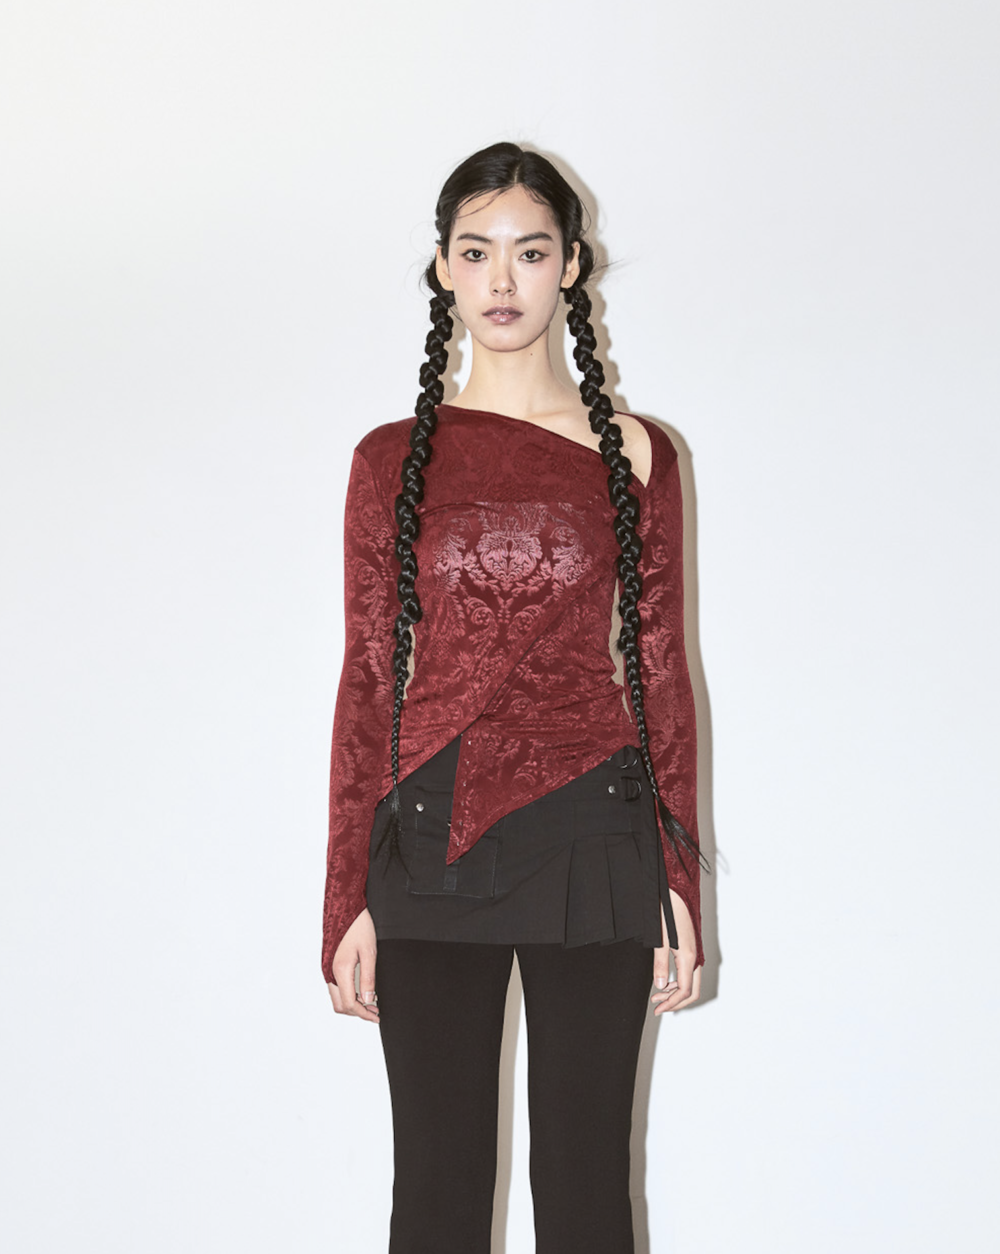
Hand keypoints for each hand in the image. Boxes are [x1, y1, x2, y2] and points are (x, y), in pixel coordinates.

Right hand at [327, 908, 379, 1022]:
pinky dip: (349, 994)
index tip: (377, 1016)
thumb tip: (370, 1000)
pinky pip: (337, 988)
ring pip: (337, 997)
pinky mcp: (330, 965)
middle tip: (376, 1011)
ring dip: (353, 1004)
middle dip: (358, 1012)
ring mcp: (328, 969)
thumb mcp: (369, 952)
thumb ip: (369, 978)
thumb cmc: (359, 926)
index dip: (363, 1014)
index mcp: (340, 970)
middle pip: (340, 1005)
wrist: (346, 908)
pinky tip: (363, 990)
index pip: (349, 1004)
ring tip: (372, 1002)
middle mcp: (330, 972)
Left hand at [650, 890, 700, 1013]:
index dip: (671, 1004)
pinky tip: (666, 980)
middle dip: (675, 1002)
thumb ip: (660, 964)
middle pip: (691, 991)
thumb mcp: (659, 940)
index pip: (684, 991)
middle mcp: (696, 957)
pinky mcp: (692, 948)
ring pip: (691, 982)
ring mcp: (695, 953)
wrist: (676, 892)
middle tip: (657, 1006)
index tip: (657, 1009)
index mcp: (689, 958)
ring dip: (675, 992)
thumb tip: (660, 986)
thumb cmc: (668, 912)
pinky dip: (678, 981)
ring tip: (657, 995)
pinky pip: (689, 972)